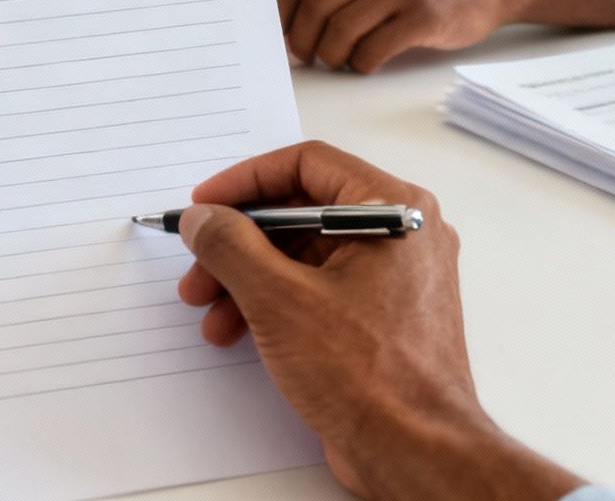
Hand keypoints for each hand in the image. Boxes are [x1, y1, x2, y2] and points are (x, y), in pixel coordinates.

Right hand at [177, 142, 582, 500]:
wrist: (416, 451)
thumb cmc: (372, 376)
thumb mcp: (280, 299)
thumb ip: (231, 246)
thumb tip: (204, 218)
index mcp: (395, 211)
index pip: (308, 164)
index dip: (247, 181)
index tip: (206, 203)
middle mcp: (402, 236)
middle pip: (302, 213)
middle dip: (240, 242)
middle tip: (199, 267)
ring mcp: (394, 279)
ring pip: (306, 256)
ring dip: (250, 278)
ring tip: (211, 313)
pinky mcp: (382, 318)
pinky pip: (320, 290)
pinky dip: (276, 303)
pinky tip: (239, 331)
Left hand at [274, 0, 520, 72]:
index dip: (279, 10)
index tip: (277, 32)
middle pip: (315, 6)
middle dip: (301, 40)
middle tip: (305, 55)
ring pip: (340, 31)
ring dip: (330, 55)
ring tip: (336, 59)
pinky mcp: (425, 15)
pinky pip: (373, 49)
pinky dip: (360, 64)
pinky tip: (365, 63)